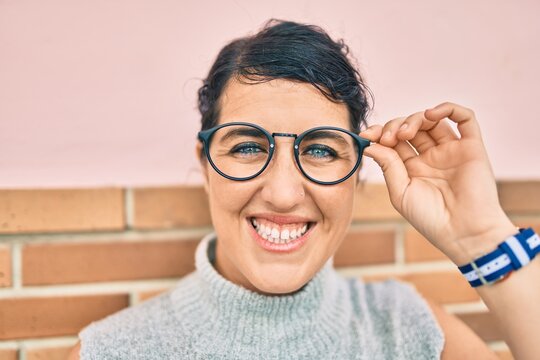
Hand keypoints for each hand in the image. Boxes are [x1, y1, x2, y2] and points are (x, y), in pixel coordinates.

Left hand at [360, 102, 515, 264]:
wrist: (463, 233)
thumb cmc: (431, 219)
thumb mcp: (400, 192)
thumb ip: (388, 165)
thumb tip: (369, 144)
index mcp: (413, 167)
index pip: (394, 140)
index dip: (379, 133)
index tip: (366, 135)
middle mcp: (432, 156)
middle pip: (410, 127)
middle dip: (394, 126)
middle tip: (389, 138)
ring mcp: (452, 150)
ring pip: (432, 120)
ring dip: (415, 118)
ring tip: (405, 133)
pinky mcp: (472, 147)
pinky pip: (465, 118)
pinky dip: (448, 108)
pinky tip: (431, 114)